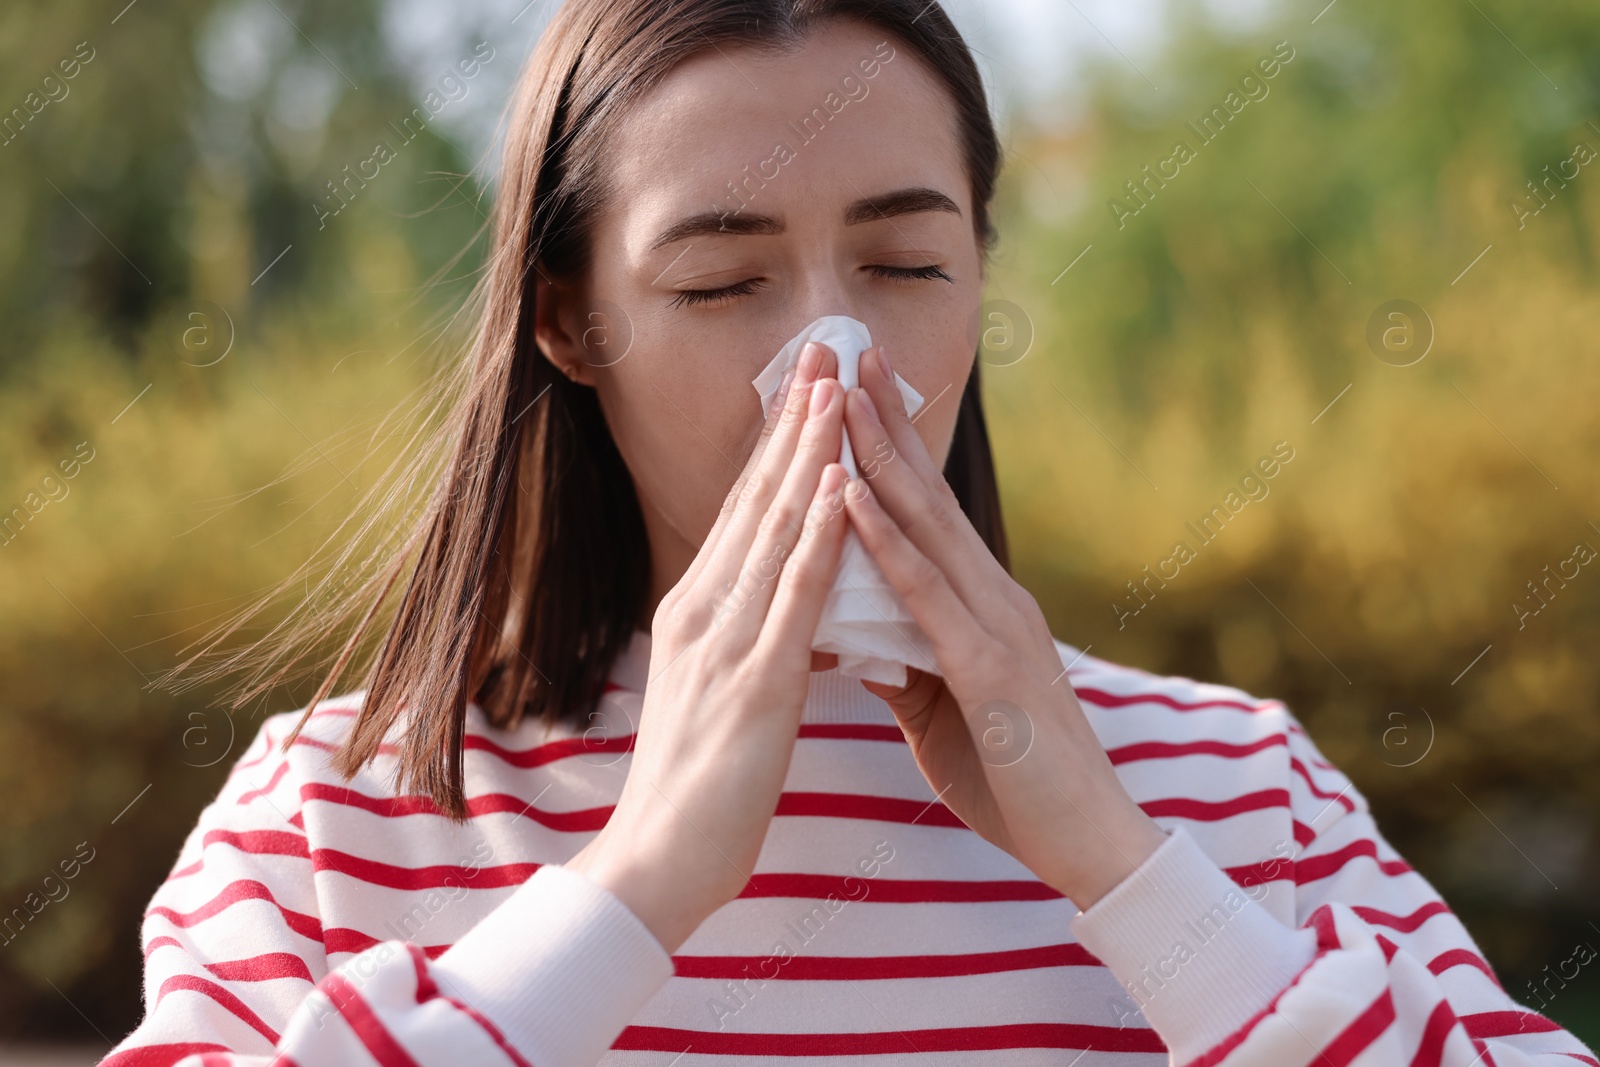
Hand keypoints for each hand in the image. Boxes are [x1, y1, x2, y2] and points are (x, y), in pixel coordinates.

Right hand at [566, 340, 852, 951]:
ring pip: (776, 529)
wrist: (657, 861)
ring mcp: (725, 641)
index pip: (748, 511)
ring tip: (838, 386)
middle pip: (759, 498)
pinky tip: (840, 485)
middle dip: (796, 418)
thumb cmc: (695, 789)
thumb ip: (750, 646)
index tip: (810, 382)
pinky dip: (819, 536)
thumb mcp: (721, 695)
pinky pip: (794, 596)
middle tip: (826, 345)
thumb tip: (790, 621)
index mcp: (699, 612)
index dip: (780, 442)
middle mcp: (704, 610)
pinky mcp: (753, 683)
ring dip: (810, 452)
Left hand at [838, 344, 1168, 909]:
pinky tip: (852, 497)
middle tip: (845, 352)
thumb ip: (905, 663)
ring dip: (879, 458)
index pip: (928, 513)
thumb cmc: (1018, 780)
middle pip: (928, 495)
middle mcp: (994, 597)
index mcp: (983, 606)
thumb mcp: (944, 710)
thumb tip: (854, 637)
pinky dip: (886, 543)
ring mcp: (996, 625)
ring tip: (840, 395)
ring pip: (927, 526)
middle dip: (883, 423)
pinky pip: (927, 595)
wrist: (1090, 843)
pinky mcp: (990, 667)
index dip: (891, 449)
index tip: (851, 392)